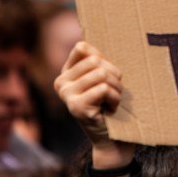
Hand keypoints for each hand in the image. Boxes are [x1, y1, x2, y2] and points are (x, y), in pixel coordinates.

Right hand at [54, 41, 133, 170]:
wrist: (112, 135)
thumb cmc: (111, 101)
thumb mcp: (104, 76)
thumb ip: (96, 59)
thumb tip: (84, 41)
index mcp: (66, 72)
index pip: (83, 48)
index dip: (103, 59)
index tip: (106, 75)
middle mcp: (61, 82)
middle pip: (96, 61)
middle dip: (114, 75)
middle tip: (112, 91)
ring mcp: (66, 95)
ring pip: (102, 74)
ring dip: (116, 88)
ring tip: (112, 99)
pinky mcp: (76, 107)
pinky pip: (104, 88)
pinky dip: (115, 98)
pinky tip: (110, 109)